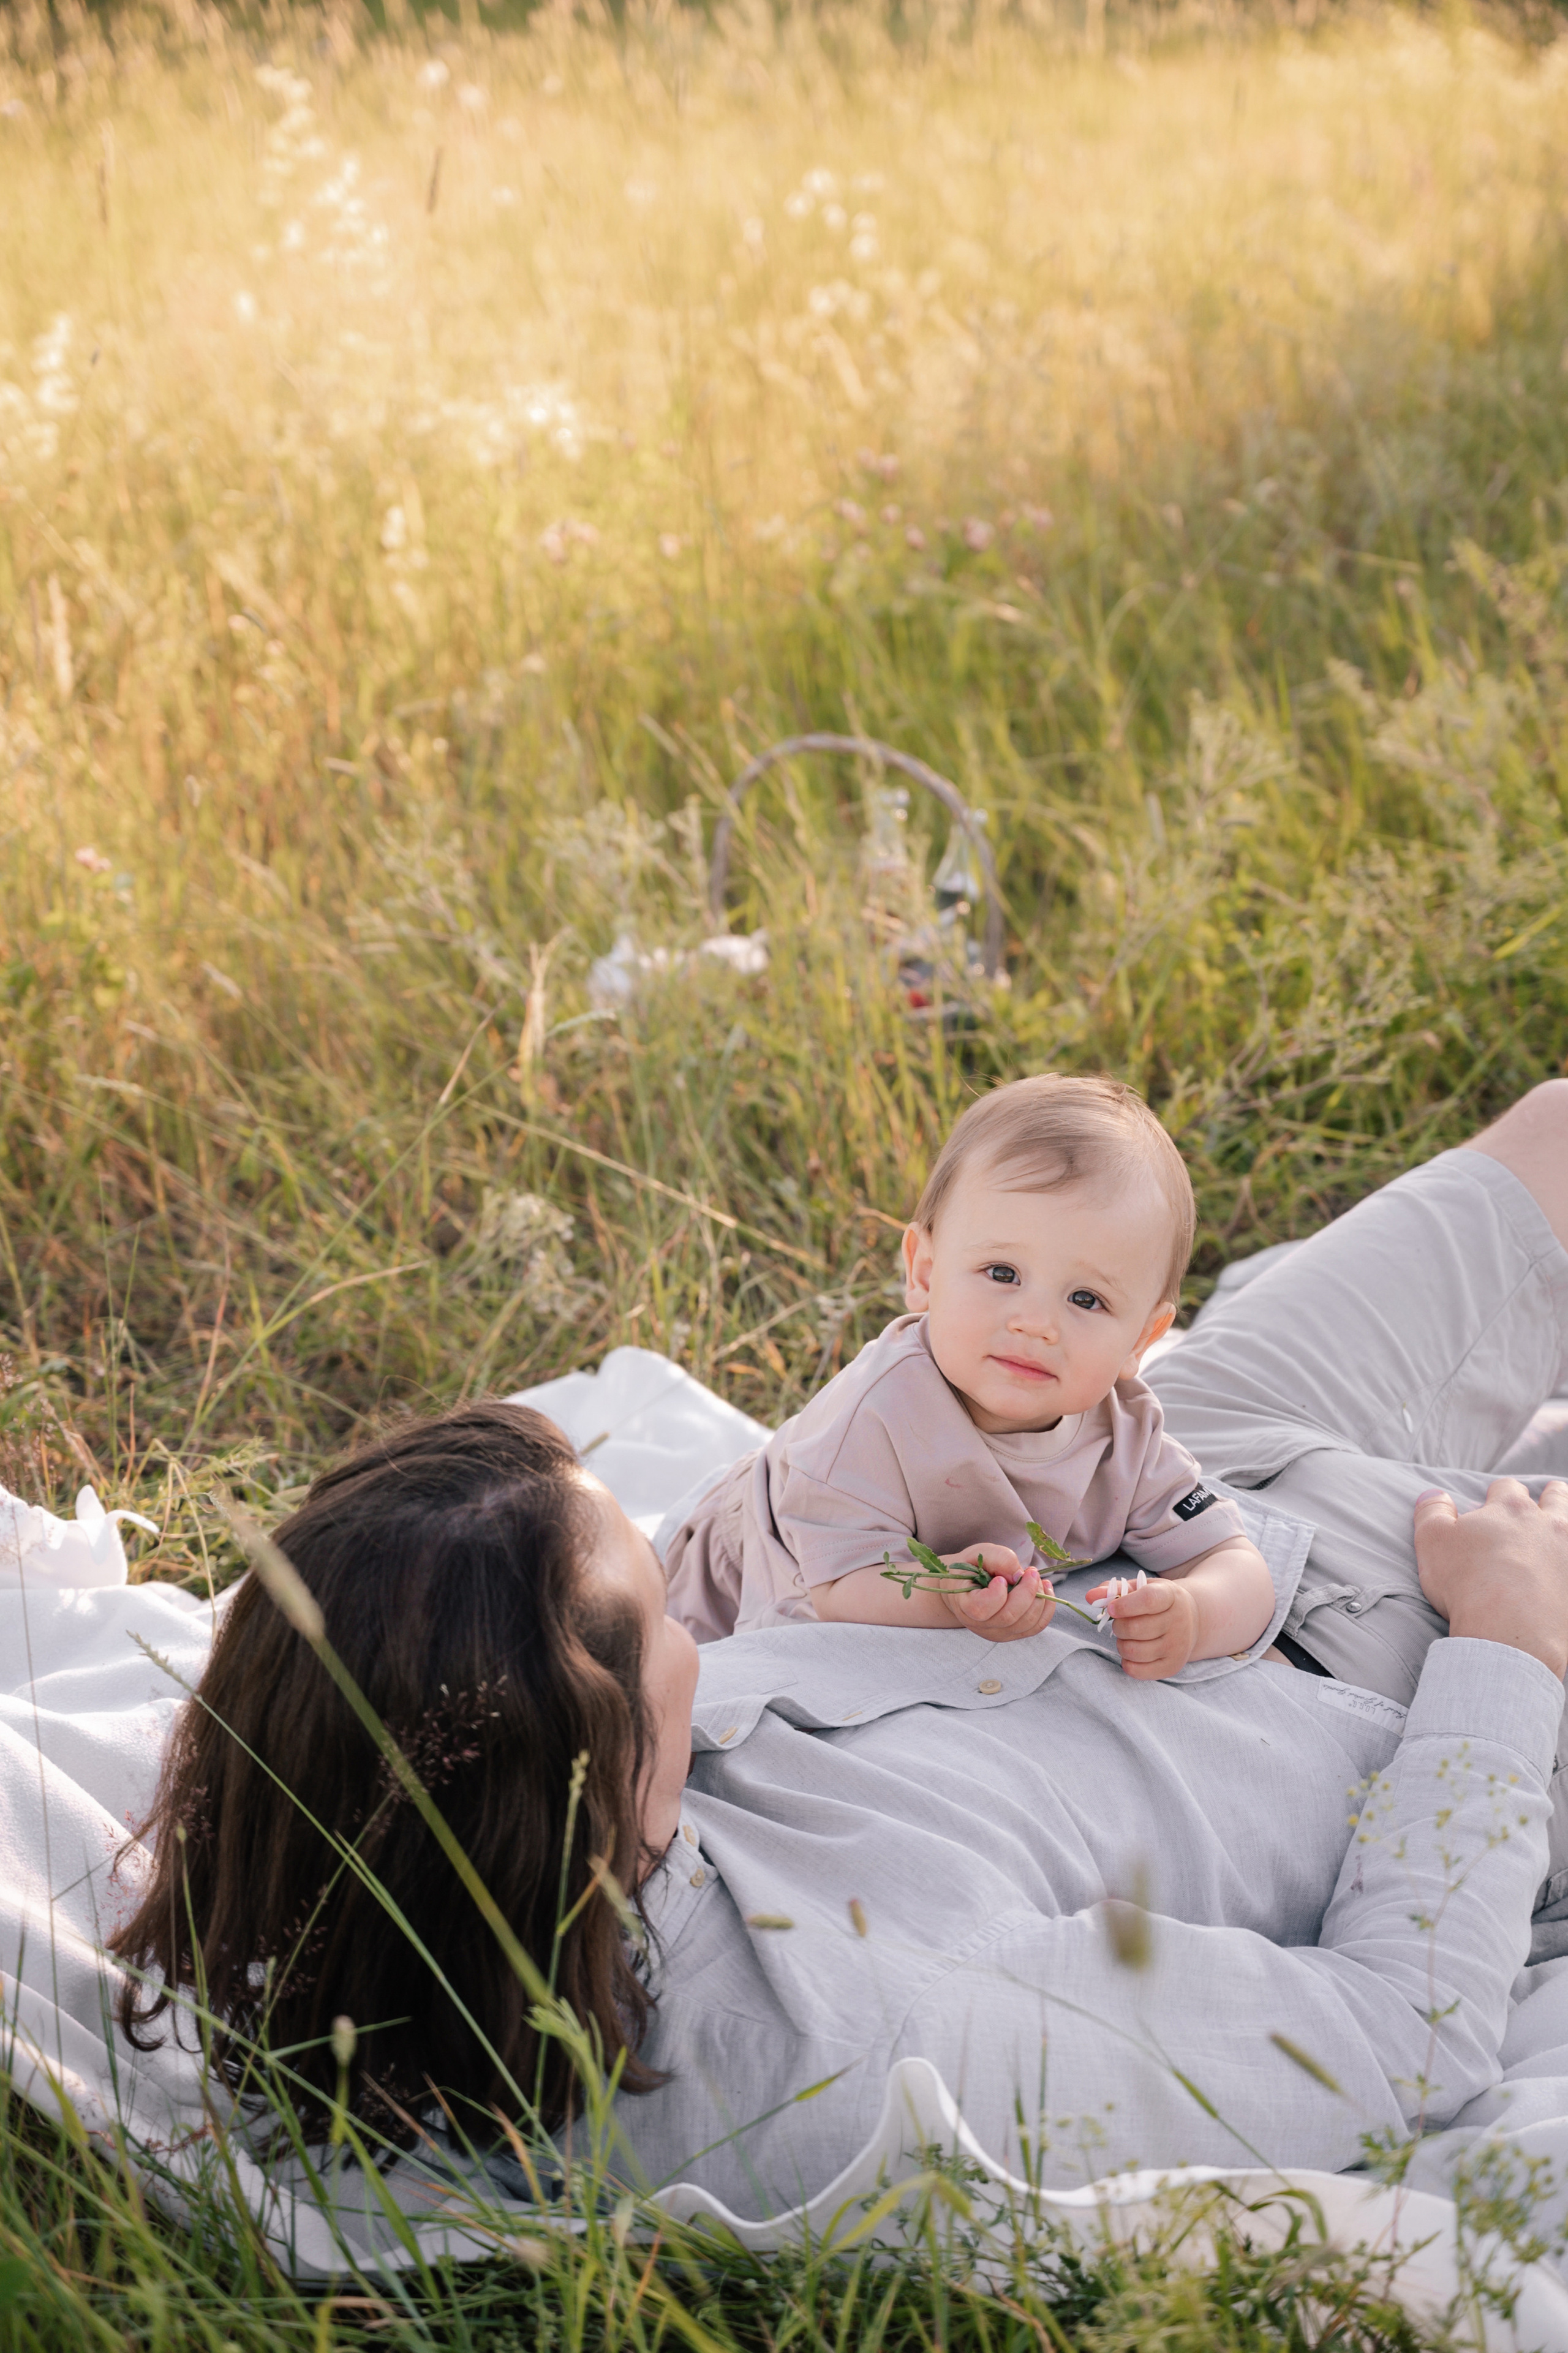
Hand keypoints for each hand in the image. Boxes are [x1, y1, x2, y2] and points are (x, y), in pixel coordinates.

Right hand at [941, 1543, 1056, 1643]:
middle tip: (1031, 1571)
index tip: (1001, 1578)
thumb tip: (1019, 1575)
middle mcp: (980, 1625)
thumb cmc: (972, 1568)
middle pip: (1009, 1616)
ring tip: (1038, 1579)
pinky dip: (1046, 1608)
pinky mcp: (1013, 1634)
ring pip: (1026, 1623)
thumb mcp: (980, 1554)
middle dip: (1027, 1591)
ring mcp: (997, 1633)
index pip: (980, 1609)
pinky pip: (1036, 1627)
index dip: (996, 1595)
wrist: (968, 1586)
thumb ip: (998, 1559)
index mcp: (964, 1605)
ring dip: (1040, 1599)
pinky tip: (1045, 1590)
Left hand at [1087, 1574, 1198, 1679]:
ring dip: (1121, 1644)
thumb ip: (1114, 1590)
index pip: (1148, 1600)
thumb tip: (1090, 1596)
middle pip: (1135, 1628)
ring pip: (1133, 1651)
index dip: (1124, 1605)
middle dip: (1118, 1626)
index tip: (1111, 1608)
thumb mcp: (1140, 1588)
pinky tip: (1133, 1650)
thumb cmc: (1158, 1602)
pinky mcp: (1172, 1667)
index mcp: (1171, 1596)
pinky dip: (1126, 1661)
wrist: (1190, 1621)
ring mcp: (1178, 1647)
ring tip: (1128, 1637)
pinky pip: (1136, 1670)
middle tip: (1121, 1623)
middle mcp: (1179, 1622)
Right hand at [1415, 1479, 1567, 1678]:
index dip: (1499, 1494)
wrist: (1510, 1631)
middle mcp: (1547, 1524)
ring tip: (1561, 1529)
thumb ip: (1432, 1511)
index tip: (1495, 1504)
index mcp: (1510, 1508)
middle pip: (1554, 1498)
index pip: (1507, 1488)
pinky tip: (1564, 1570)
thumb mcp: (1433, 1541)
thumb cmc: (1467, 1583)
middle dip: (1547, 1497)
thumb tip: (1434, 1494)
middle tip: (1544, 1501)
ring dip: (1566, 1520)